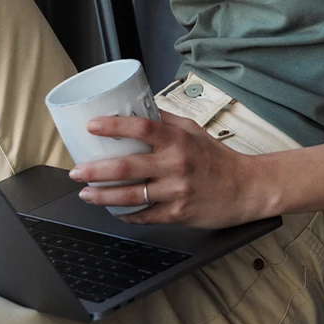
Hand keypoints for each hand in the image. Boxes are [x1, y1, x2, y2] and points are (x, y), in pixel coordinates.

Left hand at [68, 109, 265, 228]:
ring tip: (85, 193)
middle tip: (76, 171)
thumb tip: (135, 106)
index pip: (141, 127)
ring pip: (130, 196)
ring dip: (102, 196)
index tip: (91, 125)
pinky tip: (114, 211)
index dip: (113, 125)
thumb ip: (164, 120)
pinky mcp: (179, 214)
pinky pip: (145, 216)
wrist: (247, 189)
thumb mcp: (193, 130)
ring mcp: (176, 192)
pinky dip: (126, 215)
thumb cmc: (217, 157)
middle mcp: (175, 165)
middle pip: (126, 167)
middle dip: (94, 170)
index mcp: (177, 140)